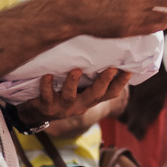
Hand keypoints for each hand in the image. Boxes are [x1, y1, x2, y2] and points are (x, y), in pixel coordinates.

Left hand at [17, 67, 131, 125]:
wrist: (37, 112)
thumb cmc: (62, 92)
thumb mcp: (79, 88)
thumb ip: (90, 77)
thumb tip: (106, 53)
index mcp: (90, 99)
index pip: (110, 93)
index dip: (120, 83)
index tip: (129, 69)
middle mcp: (80, 105)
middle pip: (95, 95)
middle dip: (104, 81)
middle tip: (111, 67)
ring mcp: (63, 107)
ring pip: (70, 96)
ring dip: (73, 83)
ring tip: (76, 70)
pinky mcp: (46, 107)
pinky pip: (47, 96)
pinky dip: (46, 86)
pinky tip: (47, 75)